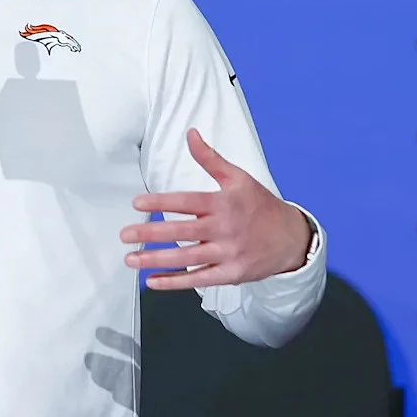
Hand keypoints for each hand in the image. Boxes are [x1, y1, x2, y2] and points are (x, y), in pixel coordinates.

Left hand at [121, 128, 310, 289]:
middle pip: (182, 232)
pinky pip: (198, 279)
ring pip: (186, 258)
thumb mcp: (238, 178)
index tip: (137, 203)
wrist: (291, 238)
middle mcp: (224, 229)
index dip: (161, 202)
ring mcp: (227, 253)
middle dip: (151, 234)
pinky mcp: (230, 274)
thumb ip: (210, 159)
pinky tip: (152, 281)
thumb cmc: (259, 205)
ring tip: (130, 259)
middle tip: (124, 235)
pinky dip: (175, 282)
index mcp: (223, 203)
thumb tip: (190, 134)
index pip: (187, 202)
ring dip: (156, 260)